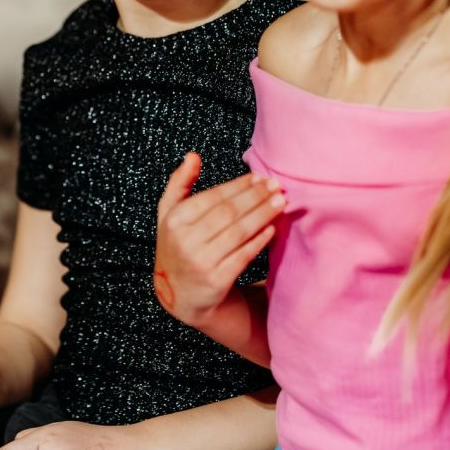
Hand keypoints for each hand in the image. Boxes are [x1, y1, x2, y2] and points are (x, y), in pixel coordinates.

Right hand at [155, 152, 282, 325]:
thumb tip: (193, 156)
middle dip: (256, 197)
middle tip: (276, 186)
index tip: (259, 177)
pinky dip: (259, 240)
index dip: (239, 185)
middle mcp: (185, 240)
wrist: (179, 294)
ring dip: (263, 214)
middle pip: (229, 212)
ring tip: (280, 202)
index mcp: (174, 220)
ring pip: (239, 232)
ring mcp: (201, 262)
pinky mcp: (216, 281)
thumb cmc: (178, 246)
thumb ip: (179, 183)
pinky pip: (243, 256)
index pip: (213, 197)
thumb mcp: (169, 214)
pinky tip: (272, 228)